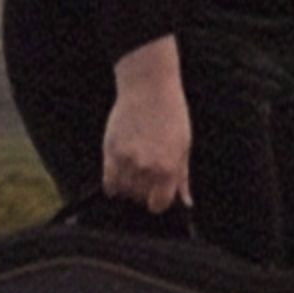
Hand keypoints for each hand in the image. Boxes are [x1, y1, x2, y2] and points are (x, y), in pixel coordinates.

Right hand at [102, 35, 189, 212]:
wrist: (149, 87)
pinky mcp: (110, 151)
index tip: (157, 194)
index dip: (158, 201)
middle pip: (140, 198)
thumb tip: (185, 204)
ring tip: (134, 167)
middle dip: (143, 191)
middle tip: (146, 173)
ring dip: (128, 185)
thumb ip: (182, 179)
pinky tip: (119, 171)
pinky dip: (113, 182)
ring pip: (124, 190)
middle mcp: (148, 168)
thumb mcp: (184, 146)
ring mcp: (127, 160)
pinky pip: (108, 182)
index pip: (159, 205)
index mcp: (169, 169)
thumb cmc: (171, 115)